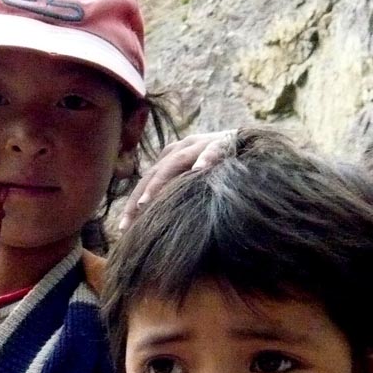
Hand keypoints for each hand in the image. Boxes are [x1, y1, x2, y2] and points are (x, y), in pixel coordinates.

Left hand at [118, 131, 236, 230]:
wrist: (249, 143)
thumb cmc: (220, 168)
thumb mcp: (192, 179)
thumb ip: (175, 192)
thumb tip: (155, 223)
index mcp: (171, 157)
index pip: (146, 181)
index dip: (133, 204)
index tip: (123, 229)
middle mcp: (182, 148)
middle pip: (154, 174)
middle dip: (138, 198)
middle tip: (128, 222)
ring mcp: (201, 144)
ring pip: (176, 162)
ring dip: (159, 182)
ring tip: (146, 202)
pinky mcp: (223, 143)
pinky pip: (214, 150)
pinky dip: (207, 158)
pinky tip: (201, 169)